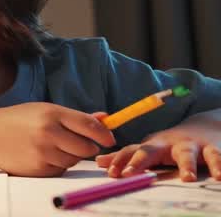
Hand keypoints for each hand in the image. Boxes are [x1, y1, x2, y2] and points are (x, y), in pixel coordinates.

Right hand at [0, 103, 114, 176]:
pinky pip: (60, 169)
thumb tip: (105, 118)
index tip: (109, 139)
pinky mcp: (38, 168)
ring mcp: (43, 152)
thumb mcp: (43, 110)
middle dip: (86, 147)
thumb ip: (74, 117)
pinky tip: (41, 155)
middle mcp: (49, 132)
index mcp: (51, 113)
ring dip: (70, 156)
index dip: (104, 134)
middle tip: (76, 143)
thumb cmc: (17, 120)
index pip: (90, 126)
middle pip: (87, 148)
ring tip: (52, 147)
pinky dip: (57, 165)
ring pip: (74, 160)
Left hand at [96, 120, 220, 180]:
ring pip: (187, 154)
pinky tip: (220, 177)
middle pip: (151, 150)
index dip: (120, 161)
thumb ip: (127, 157)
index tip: (111, 173)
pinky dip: (219, 166)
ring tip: (187, 179)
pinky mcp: (213, 150)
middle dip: (139, 161)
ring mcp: (191, 146)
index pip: (131, 152)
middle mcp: (169, 144)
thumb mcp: (150, 149)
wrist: (204, 128)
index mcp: (152, 146)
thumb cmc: (171, 144)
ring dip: (186, 165)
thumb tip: (99, 163)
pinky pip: (216, 158)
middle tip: (130, 174)